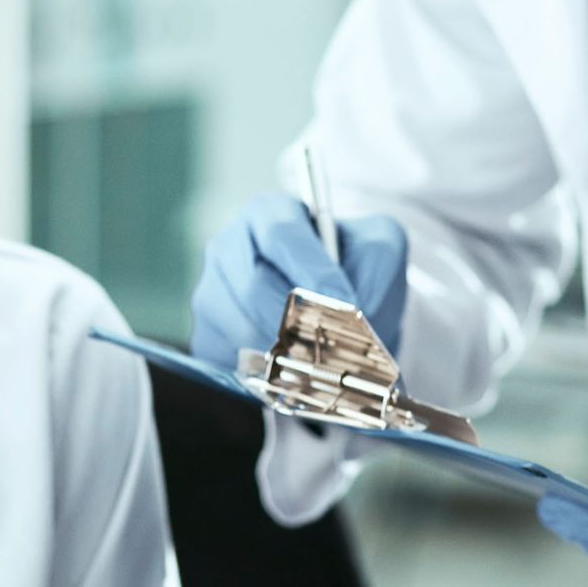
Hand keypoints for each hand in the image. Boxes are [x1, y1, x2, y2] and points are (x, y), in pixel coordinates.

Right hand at [189, 191, 408, 369]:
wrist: (340, 315)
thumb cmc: (354, 273)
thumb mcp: (380, 247)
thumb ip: (375, 260)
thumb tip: (351, 304)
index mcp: (269, 214)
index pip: (281, 234)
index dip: (313, 270)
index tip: (344, 302)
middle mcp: (230, 248)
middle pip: (252, 285)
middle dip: (297, 319)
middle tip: (334, 342)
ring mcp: (211, 294)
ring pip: (240, 327)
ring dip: (285, 350)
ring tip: (323, 362)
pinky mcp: (208, 338)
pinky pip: (231, 360)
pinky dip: (268, 372)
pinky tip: (296, 373)